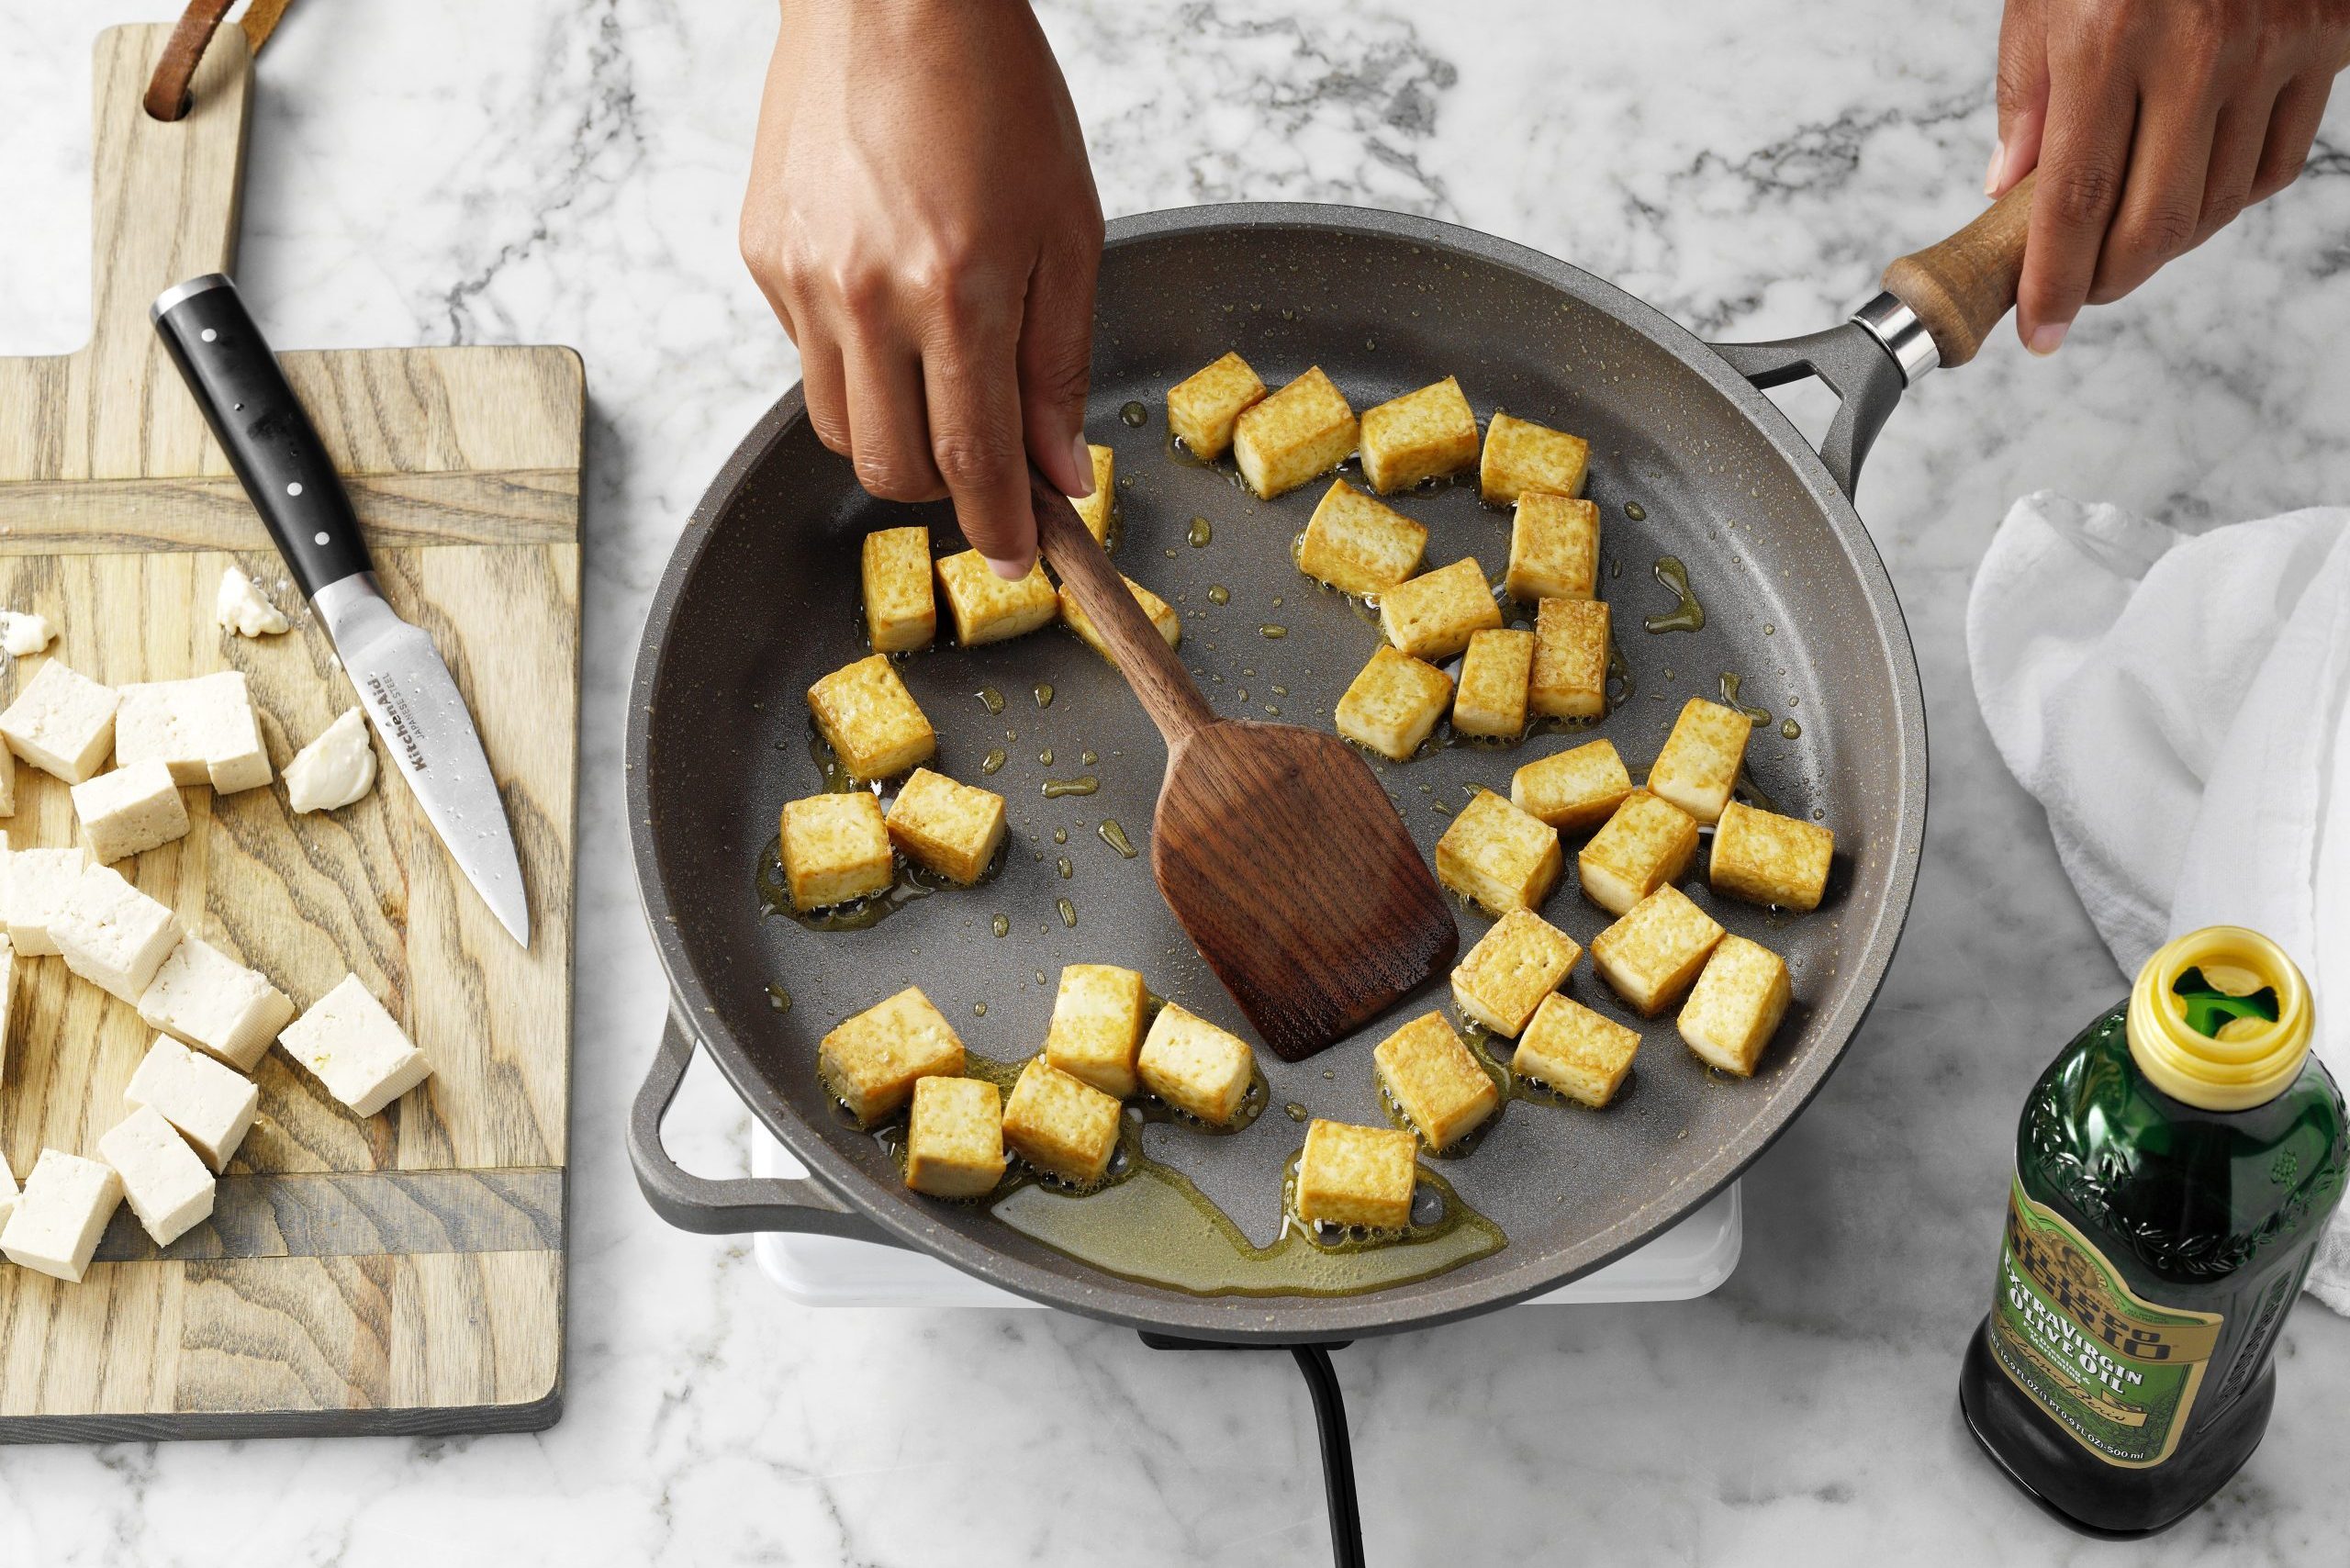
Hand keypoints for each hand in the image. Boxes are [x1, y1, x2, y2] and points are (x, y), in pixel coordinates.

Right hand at [741, 0, 1102, 575]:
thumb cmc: (996, 93)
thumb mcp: (1069, 230)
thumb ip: (1060, 363)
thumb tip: (1060, 470)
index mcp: (957, 291)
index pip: (974, 460)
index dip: (999, 526)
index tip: (1016, 556)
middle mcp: (867, 295)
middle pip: (892, 468)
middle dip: (943, 489)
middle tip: (984, 463)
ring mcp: (803, 278)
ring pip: (839, 426)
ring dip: (894, 433)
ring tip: (935, 375)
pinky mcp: (763, 255)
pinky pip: (806, 355)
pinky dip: (853, 360)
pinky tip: (888, 298)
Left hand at [1988, 0, 2349, 353]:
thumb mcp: (2044, 0)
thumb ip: (2027, 100)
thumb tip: (2011, 195)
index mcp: (2110, 40)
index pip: (2076, 202)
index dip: (2056, 282)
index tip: (2038, 330)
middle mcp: (2198, 49)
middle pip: (2158, 222)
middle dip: (2113, 278)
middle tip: (2082, 291)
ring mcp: (2273, 46)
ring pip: (2222, 201)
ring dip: (2170, 241)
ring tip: (2129, 238)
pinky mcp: (2326, 40)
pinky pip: (2276, 160)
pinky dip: (2230, 194)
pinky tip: (2191, 186)